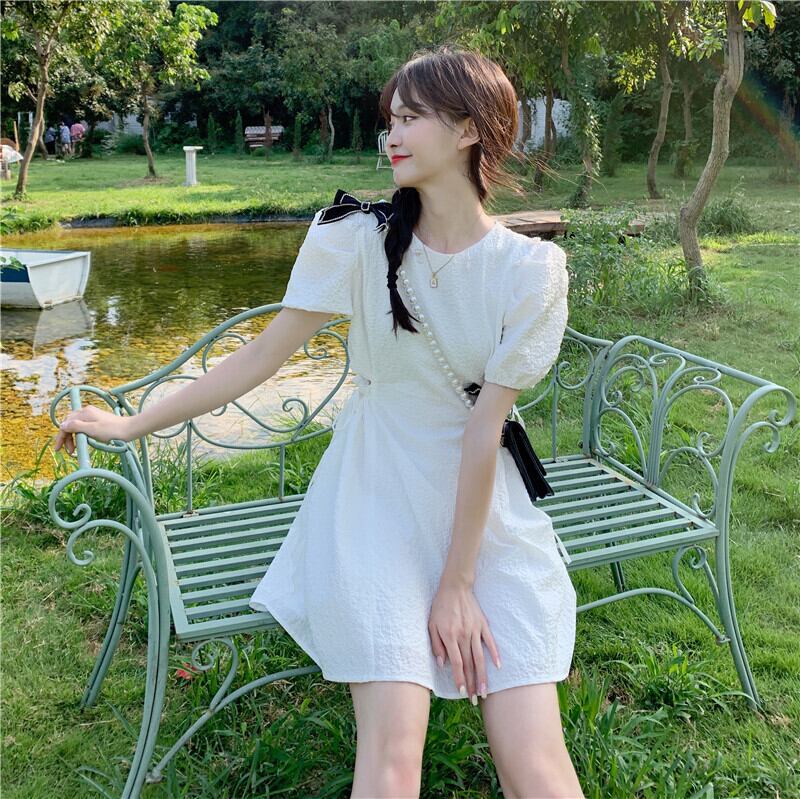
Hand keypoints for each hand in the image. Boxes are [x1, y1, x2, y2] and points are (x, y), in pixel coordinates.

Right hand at [54, 406, 131, 455]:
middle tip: (69, 451)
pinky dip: (80, 435)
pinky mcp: (97, 420)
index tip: (58, 449)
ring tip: (75, 449)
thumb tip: (62, 425)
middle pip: (70, 424)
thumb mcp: (92, 430)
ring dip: (73, 438)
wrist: (129, 429)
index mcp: (84, 412)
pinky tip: (83, 442)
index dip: (61, 437)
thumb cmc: (112, 430)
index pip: (66, 424)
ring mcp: (92, 415)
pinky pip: (84, 427)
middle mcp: (86, 412)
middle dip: (67, 438)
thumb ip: (76, 427)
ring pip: (76, 426)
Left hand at [428, 581, 500, 703]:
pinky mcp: (483, 625)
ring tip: (485, 691)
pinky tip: (498, 666)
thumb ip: (436, 645)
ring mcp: (475, 630)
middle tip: (476, 700)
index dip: (460, 679)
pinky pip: (490, 641)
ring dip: (483, 675)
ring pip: (480, 657)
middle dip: (473, 684)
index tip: (462, 692)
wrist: (454, 587)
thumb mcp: (431, 625)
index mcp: (450, 637)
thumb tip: (442, 663)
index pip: (457, 663)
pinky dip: (495, 654)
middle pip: (470, 664)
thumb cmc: (440, 606)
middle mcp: (464, 636)